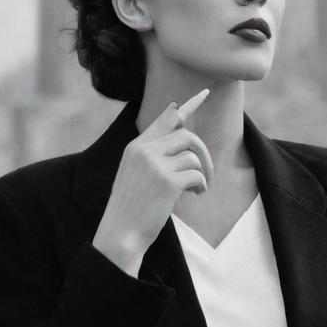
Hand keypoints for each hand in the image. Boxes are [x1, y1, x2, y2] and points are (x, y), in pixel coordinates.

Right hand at [92, 88, 214, 273]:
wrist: (120, 233)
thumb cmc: (131, 207)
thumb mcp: (137, 174)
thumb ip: (155, 154)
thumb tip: (181, 136)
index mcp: (136, 147)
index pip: (166, 119)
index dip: (189, 106)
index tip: (205, 93)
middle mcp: (144, 150)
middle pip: (187, 136)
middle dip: (203, 153)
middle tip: (206, 173)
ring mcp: (155, 165)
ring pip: (193, 156)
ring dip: (202, 173)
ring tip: (197, 189)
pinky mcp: (167, 181)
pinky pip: (196, 174)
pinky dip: (201, 185)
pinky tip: (195, 195)